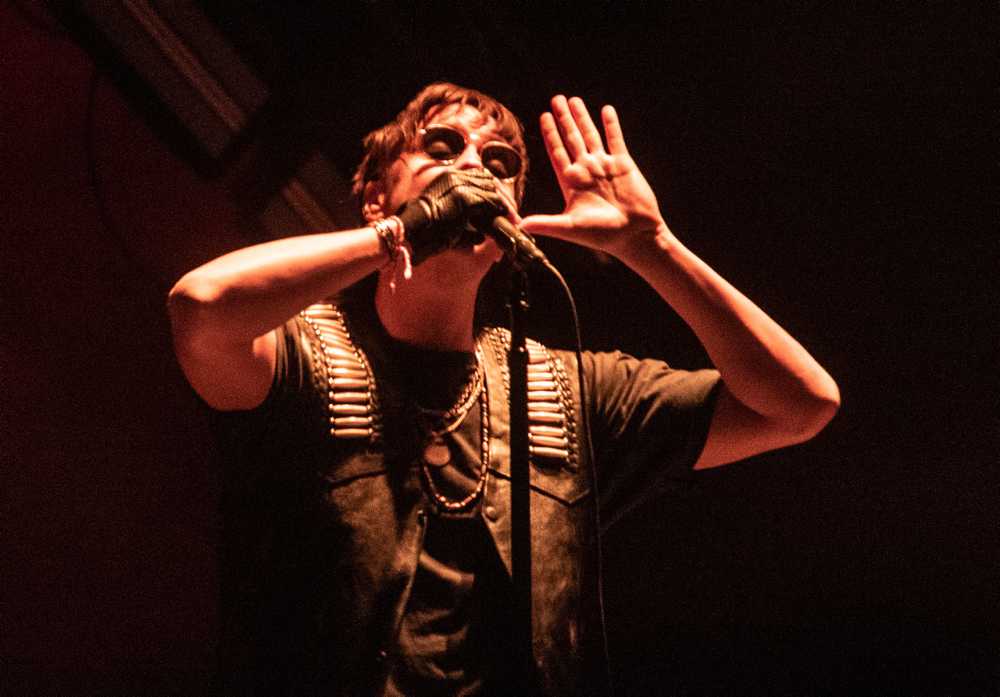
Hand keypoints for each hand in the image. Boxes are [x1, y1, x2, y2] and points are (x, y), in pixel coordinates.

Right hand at [396, 169, 507, 264]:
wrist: (410, 233)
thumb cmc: (423, 232)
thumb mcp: (444, 219)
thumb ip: (462, 219)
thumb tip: (481, 235)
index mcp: (446, 177)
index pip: (478, 177)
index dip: (490, 191)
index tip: (500, 207)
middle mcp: (453, 176)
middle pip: (487, 180)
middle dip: (499, 197)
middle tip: (511, 214)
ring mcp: (458, 185)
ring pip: (491, 190)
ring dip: (502, 205)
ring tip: (512, 218)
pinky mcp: (464, 198)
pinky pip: (490, 202)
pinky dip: (501, 210)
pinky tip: (508, 219)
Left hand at [520, 95, 665, 256]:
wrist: (635, 235)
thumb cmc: (603, 235)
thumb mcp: (570, 228)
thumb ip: (546, 223)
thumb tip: (521, 225)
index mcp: (572, 183)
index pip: (557, 152)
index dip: (550, 134)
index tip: (543, 117)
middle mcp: (586, 171)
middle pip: (571, 139)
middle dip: (563, 119)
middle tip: (556, 99)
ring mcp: (605, 166)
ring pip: (591, 135)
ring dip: (582, 118)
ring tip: (574, 100)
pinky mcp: (624, 165)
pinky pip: (615, 139)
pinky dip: (611, 124)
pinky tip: (606, 110)